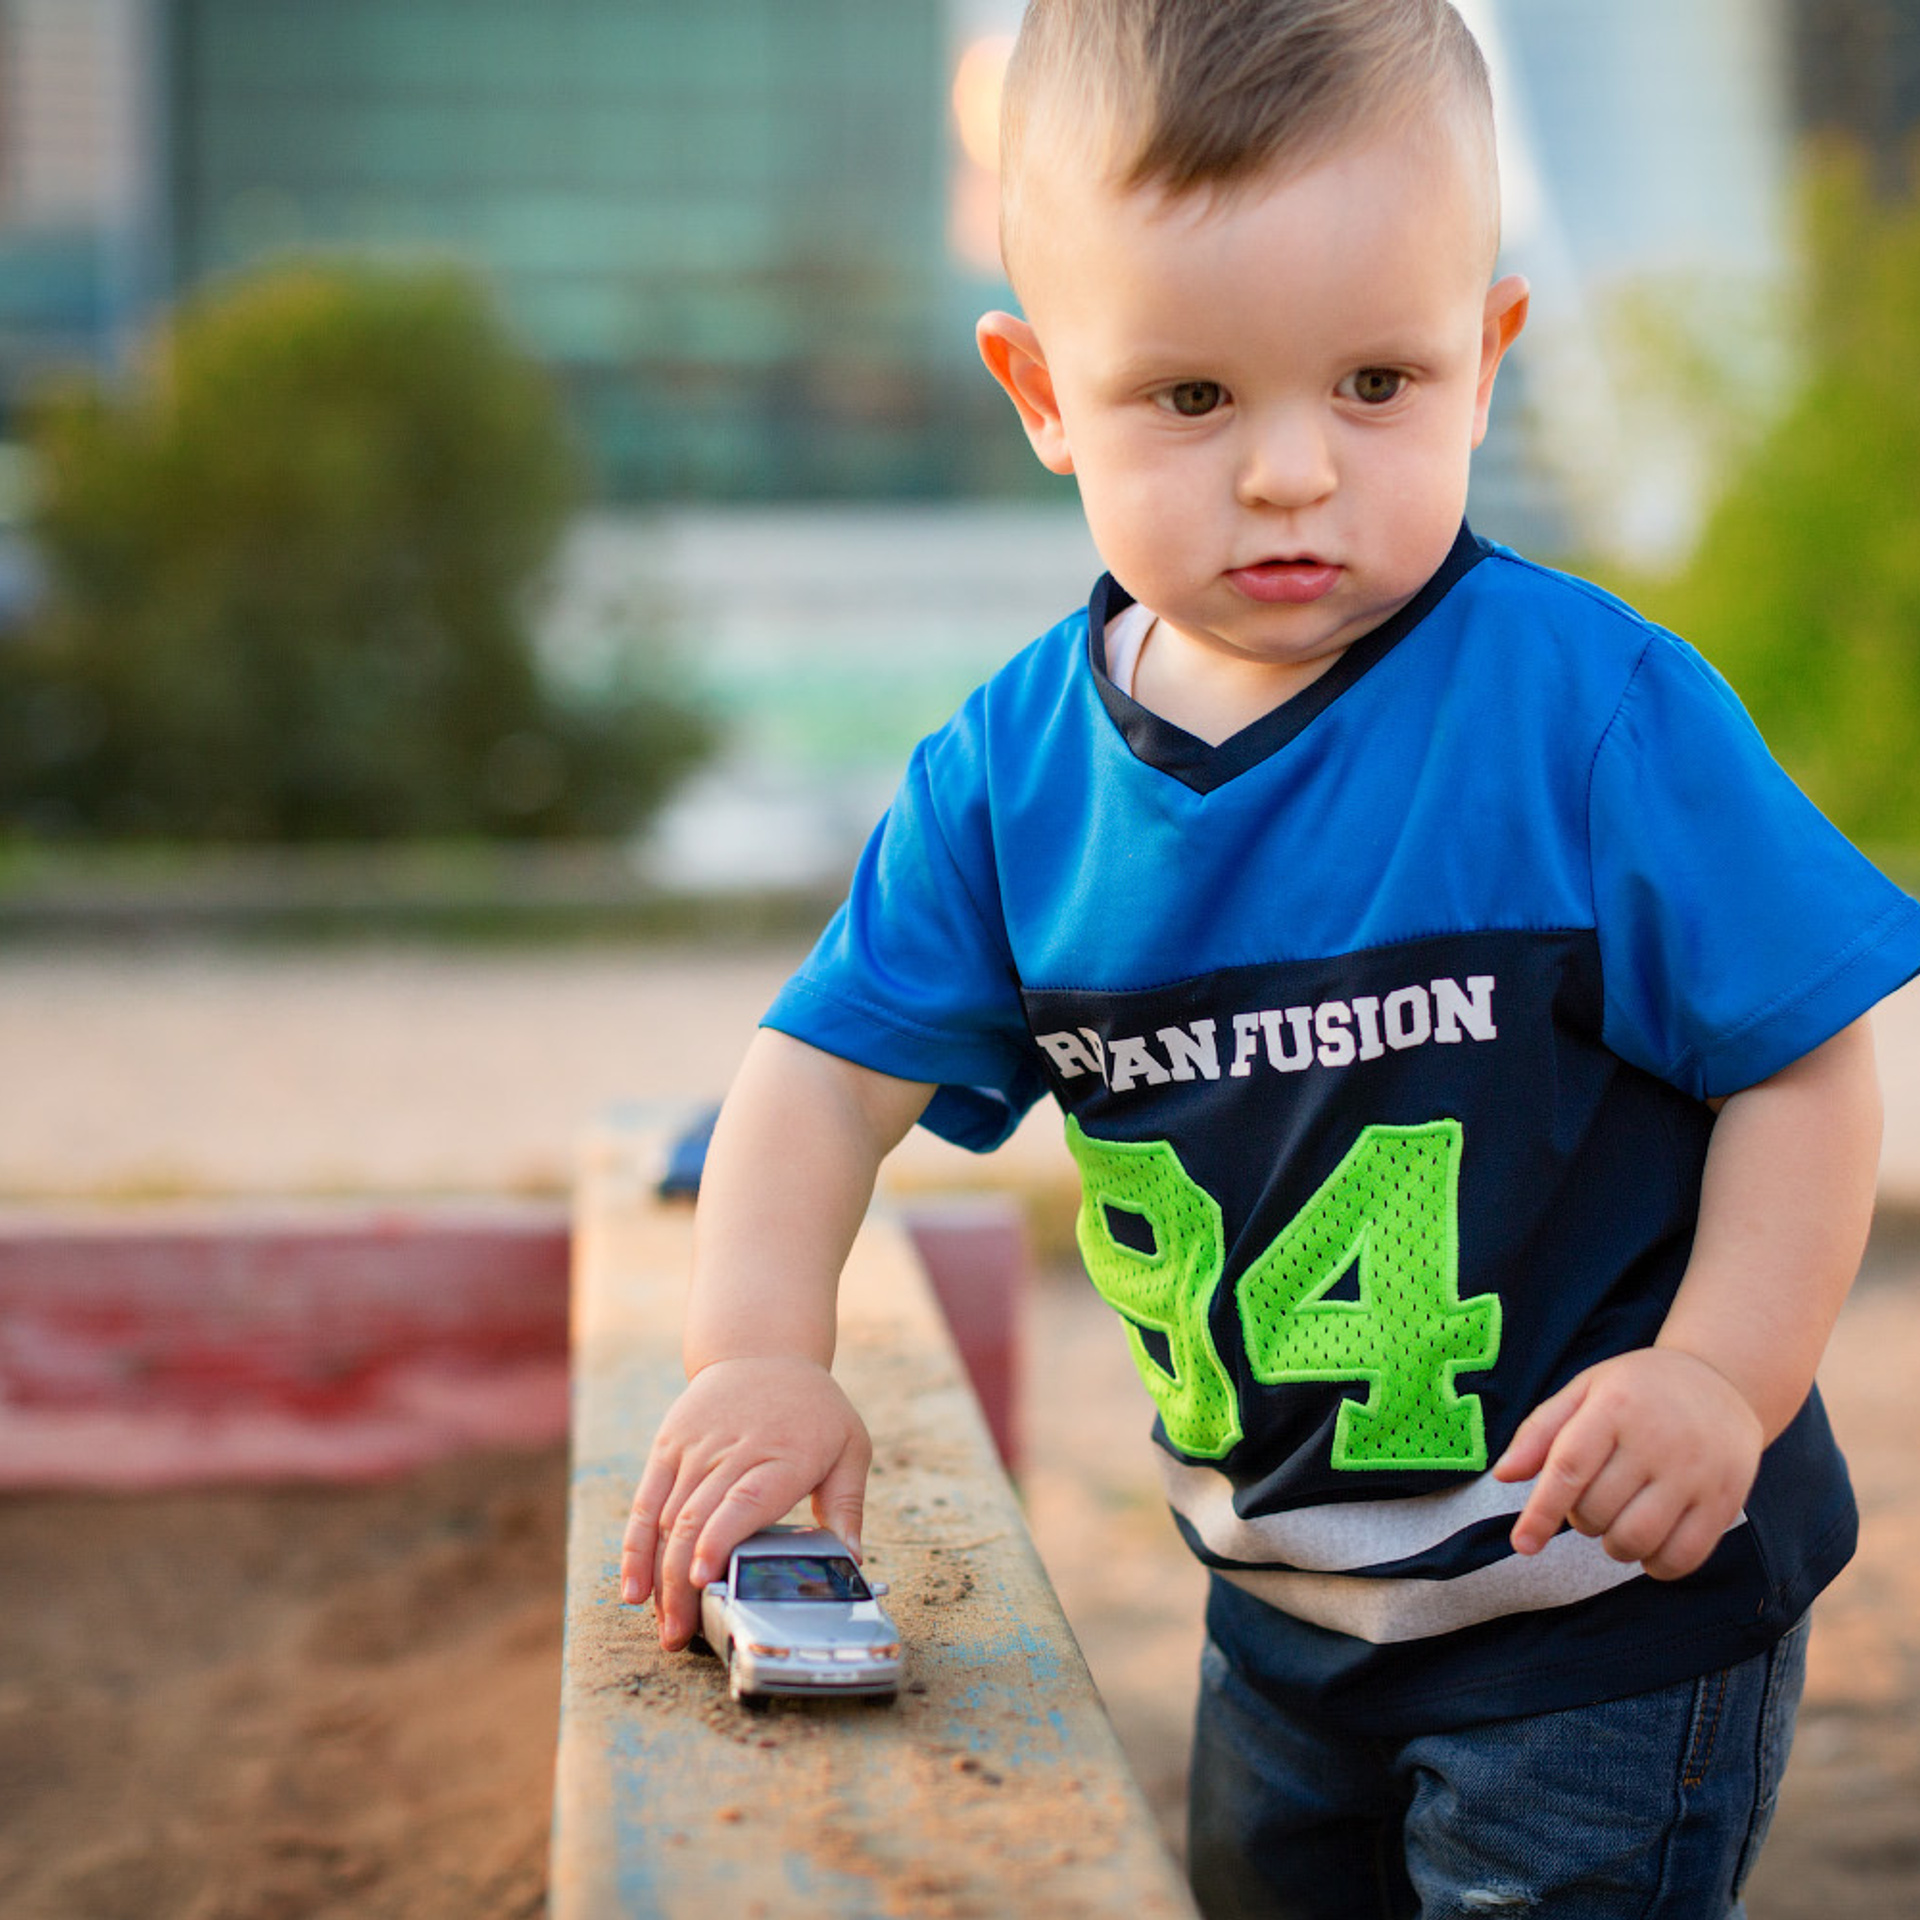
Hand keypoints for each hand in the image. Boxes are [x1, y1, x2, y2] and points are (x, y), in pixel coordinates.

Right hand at [619, 1356, 871, 1649]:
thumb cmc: (813, 1408)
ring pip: (665, 1519)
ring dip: (660, 1577)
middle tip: (682, 1636)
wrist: (762, 1349)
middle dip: (684, 1584)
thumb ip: (848, 1504)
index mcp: (782, 1455)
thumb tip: (851, 1560)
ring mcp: (695, 1449)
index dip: (719, 1541)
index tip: (705, 1580)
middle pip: (696, 1521)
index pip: (743, 1500)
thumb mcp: (850, 1445)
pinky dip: (635, 1548)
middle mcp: (733, 1451)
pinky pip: (644, 1503)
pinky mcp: (668, 1448)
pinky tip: (634, 1589)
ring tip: (666, 1626)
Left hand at [1492, 1348, 1763, 1581]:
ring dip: (1614, 1545)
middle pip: (1597, 1511)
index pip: (1569, 1468)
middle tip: (1594, 1497)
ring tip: (1618, 1520)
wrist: (1722, 1381)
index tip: (1523, 1544)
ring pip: (1636, 1540)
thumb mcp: (1586, 1390)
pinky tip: (1650, 1545)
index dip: (1541, 1512)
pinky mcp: (1725, 1500)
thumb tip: (1502, 1475)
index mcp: (1615, 1406)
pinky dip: (1656, 1565)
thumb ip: (1541, 1431)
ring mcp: (1696, 1472)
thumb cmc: (1638, 1390)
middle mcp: (1658, 1439)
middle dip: (1582, 1518)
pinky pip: (1682, 1557)